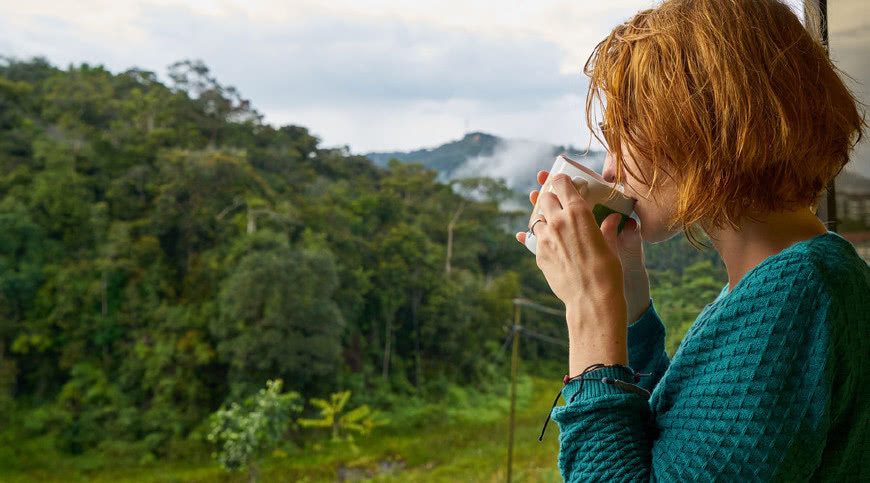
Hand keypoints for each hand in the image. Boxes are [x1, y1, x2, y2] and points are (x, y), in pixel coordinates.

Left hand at [516, 170, 650, 325]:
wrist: (591, 299)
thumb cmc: (608, 271)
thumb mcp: (610, 245)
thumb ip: (607, 228)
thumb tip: (613, 219)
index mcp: (578, 212)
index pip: (561, 183)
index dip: (561, 180)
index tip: (563, 182)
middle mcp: (557, 221)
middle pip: (544, 198)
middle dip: (550, 198)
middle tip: (558, 205)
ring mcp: (545, 238)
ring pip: (536, 219)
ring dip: (544, 219)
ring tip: (554, 227)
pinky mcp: (538, 254)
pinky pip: (534, 240)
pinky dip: (541, 239)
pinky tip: (549, 244)